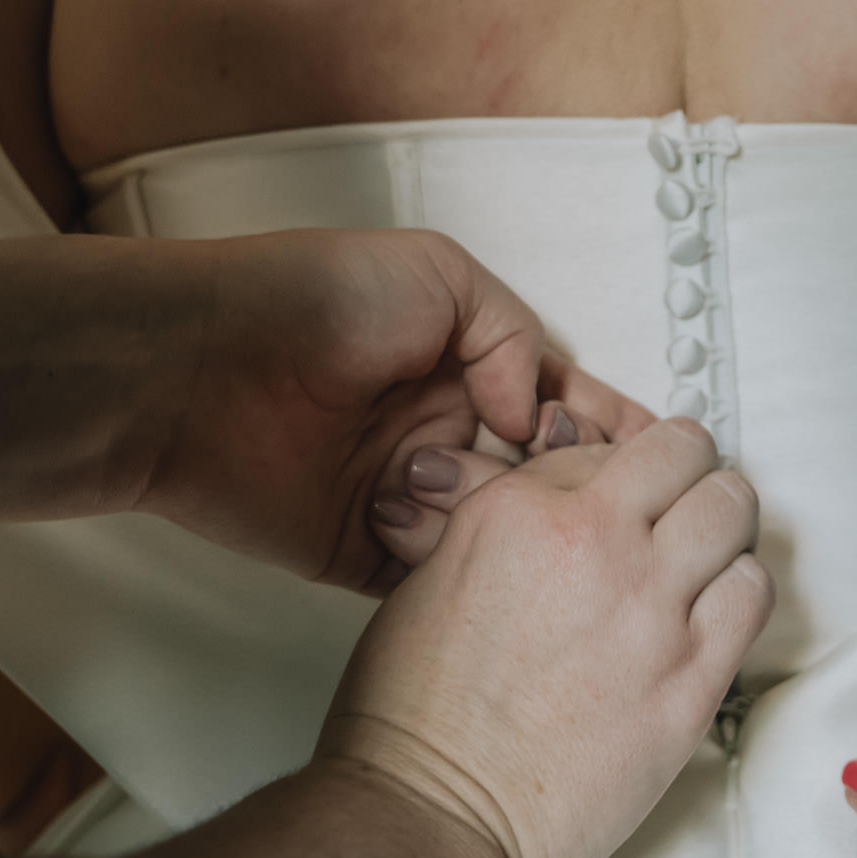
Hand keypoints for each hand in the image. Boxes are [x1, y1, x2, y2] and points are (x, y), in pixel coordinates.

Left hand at [139, 229, 651, 592]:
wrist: (196, 370)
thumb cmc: (303, 301)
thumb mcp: (438, 274)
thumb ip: (512, 337)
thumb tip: (542, 419)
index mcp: (467, 368)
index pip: (567, 406)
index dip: (615, 432)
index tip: (660, 457)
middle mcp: (446, 435)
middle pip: (546, 481)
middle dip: (586, 494)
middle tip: (612, 505)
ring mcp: (412, 498)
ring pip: (505, 537)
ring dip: (530, 536)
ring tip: (548, 532)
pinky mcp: (371, 554)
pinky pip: (442, 581)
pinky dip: (473, 583)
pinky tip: (505, 577)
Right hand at [320, 419, 772, 857]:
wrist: (437, 816)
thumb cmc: (415, 719)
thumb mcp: (432, 580)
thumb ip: (507, 531)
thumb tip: (563, 517)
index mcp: (517, 510)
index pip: (604, 448)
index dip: (616, 478)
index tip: (619, 507)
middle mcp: (593, 543)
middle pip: (686, 454)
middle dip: (684, 476)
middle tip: (677, 512)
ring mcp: (650, 610)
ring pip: (733, 510)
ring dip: (721, 529)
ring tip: (701, 564)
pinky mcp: (691, 678)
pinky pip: (752, 592)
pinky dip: (739, 590)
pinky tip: (710, 615)